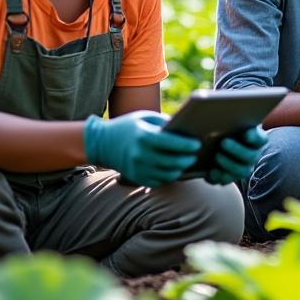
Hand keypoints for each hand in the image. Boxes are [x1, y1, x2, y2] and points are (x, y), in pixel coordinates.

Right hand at [83, 111, 199, 186]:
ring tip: (186, 162)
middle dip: (187, 159)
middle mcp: (140, 155)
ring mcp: (138, 169)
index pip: (170, 143)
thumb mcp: (145, 117)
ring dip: (180, 169)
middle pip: (172, 162)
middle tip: (195, 155)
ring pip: (168, 174)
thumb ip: (164, 122)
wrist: (102, 143)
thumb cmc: (128, 127)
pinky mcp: (137, 178)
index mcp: (144, 137)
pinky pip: (159, 181)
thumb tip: (185, 129)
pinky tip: (173, 169)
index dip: (186, 145)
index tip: (197, 144)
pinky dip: (168, 176)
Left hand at [207, 126, 266, 184]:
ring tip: (216, 156)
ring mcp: (241, 168)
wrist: (207, 144)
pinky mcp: (227, 177)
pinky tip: (211, 172)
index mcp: (254, 139)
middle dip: (238, 150)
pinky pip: (227, 181)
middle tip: (224, 142)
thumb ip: (225, 120)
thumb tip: (216, 115)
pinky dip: (219, 177)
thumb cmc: (219, 128)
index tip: (246, 133)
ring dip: (229, 164)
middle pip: (251, 156)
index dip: (255, 137)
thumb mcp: (224, 123)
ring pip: (242, 171)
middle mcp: (251, 155)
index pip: (260, 139)